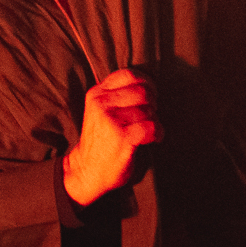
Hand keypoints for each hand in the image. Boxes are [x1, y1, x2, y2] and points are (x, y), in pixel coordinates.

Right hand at [64, 68, 160, 205]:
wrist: (87, 171)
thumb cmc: (101, 140)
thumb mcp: (100, 110)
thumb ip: (117, 95)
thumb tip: (149, 84)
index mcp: (97, 93)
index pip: (129, 74)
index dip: (146, 83)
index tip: (150, 96)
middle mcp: (102, 103)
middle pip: (143, 91)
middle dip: (153, 103)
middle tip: (150, 116)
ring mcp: (111, 119)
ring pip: (149, 109)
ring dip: (155, 121)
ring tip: (150, 130)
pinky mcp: (122, 137)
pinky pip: (152, 126)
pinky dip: (158, 133)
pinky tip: (154, 139)